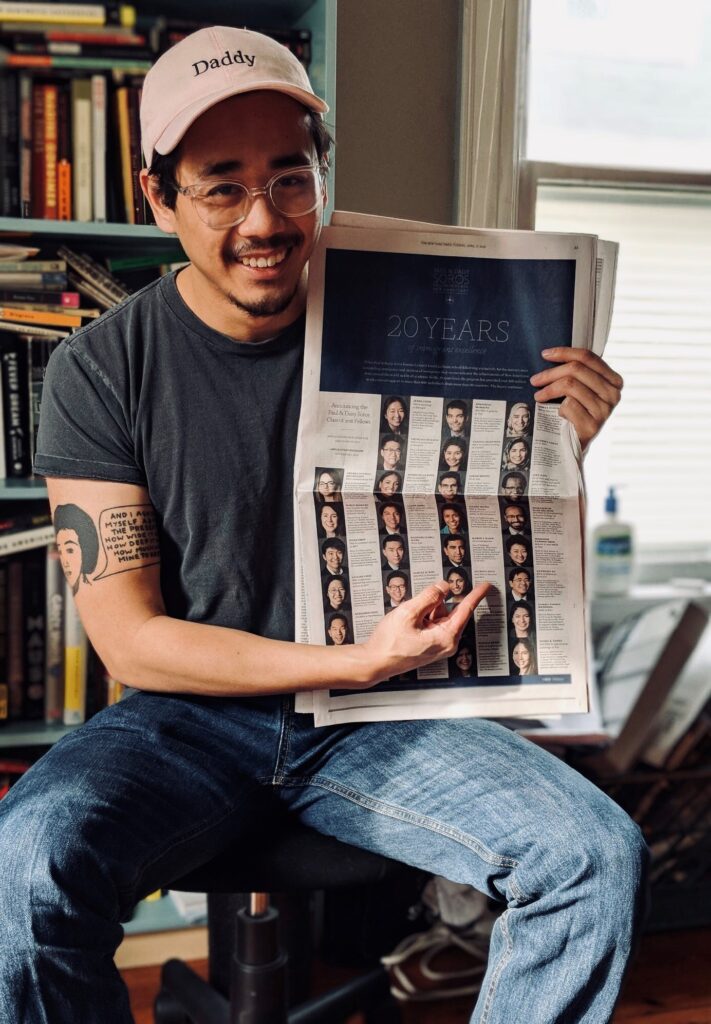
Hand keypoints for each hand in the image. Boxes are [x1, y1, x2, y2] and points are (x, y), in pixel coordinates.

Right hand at [362, 579, 490, 685]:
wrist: (375, 662)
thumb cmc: (389, 643)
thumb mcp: (409, 612)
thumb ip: (429, 597)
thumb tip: (444, 587)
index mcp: (446, 637)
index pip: (465, 610)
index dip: (475, 595)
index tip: (486, 586)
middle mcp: (446, 643)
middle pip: (449, 611)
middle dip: (433, 604)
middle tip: (415, 608)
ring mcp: (438, 646)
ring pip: (438, 616)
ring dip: (425, 611)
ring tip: (406, 620)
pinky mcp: (430, 646)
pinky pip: (432, 624)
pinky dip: (422, 618)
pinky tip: (407, 623)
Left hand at [530, 348, 622, 450]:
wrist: (576, 444)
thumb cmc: (577, 413)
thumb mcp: (582, 389)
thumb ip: (577, 373)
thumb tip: (550, 354)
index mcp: (614, 380)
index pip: (588, 357)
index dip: (564, 352)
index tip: (545, 354)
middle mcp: (613, 394)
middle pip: (576, 369)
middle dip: (550, 373)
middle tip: (535, 380)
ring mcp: (605, 410)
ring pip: (570, 385)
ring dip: (548, 390)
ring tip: (539, 396)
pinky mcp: (593, 425)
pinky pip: (568, 405)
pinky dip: (557, 408)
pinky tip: (558, 415)